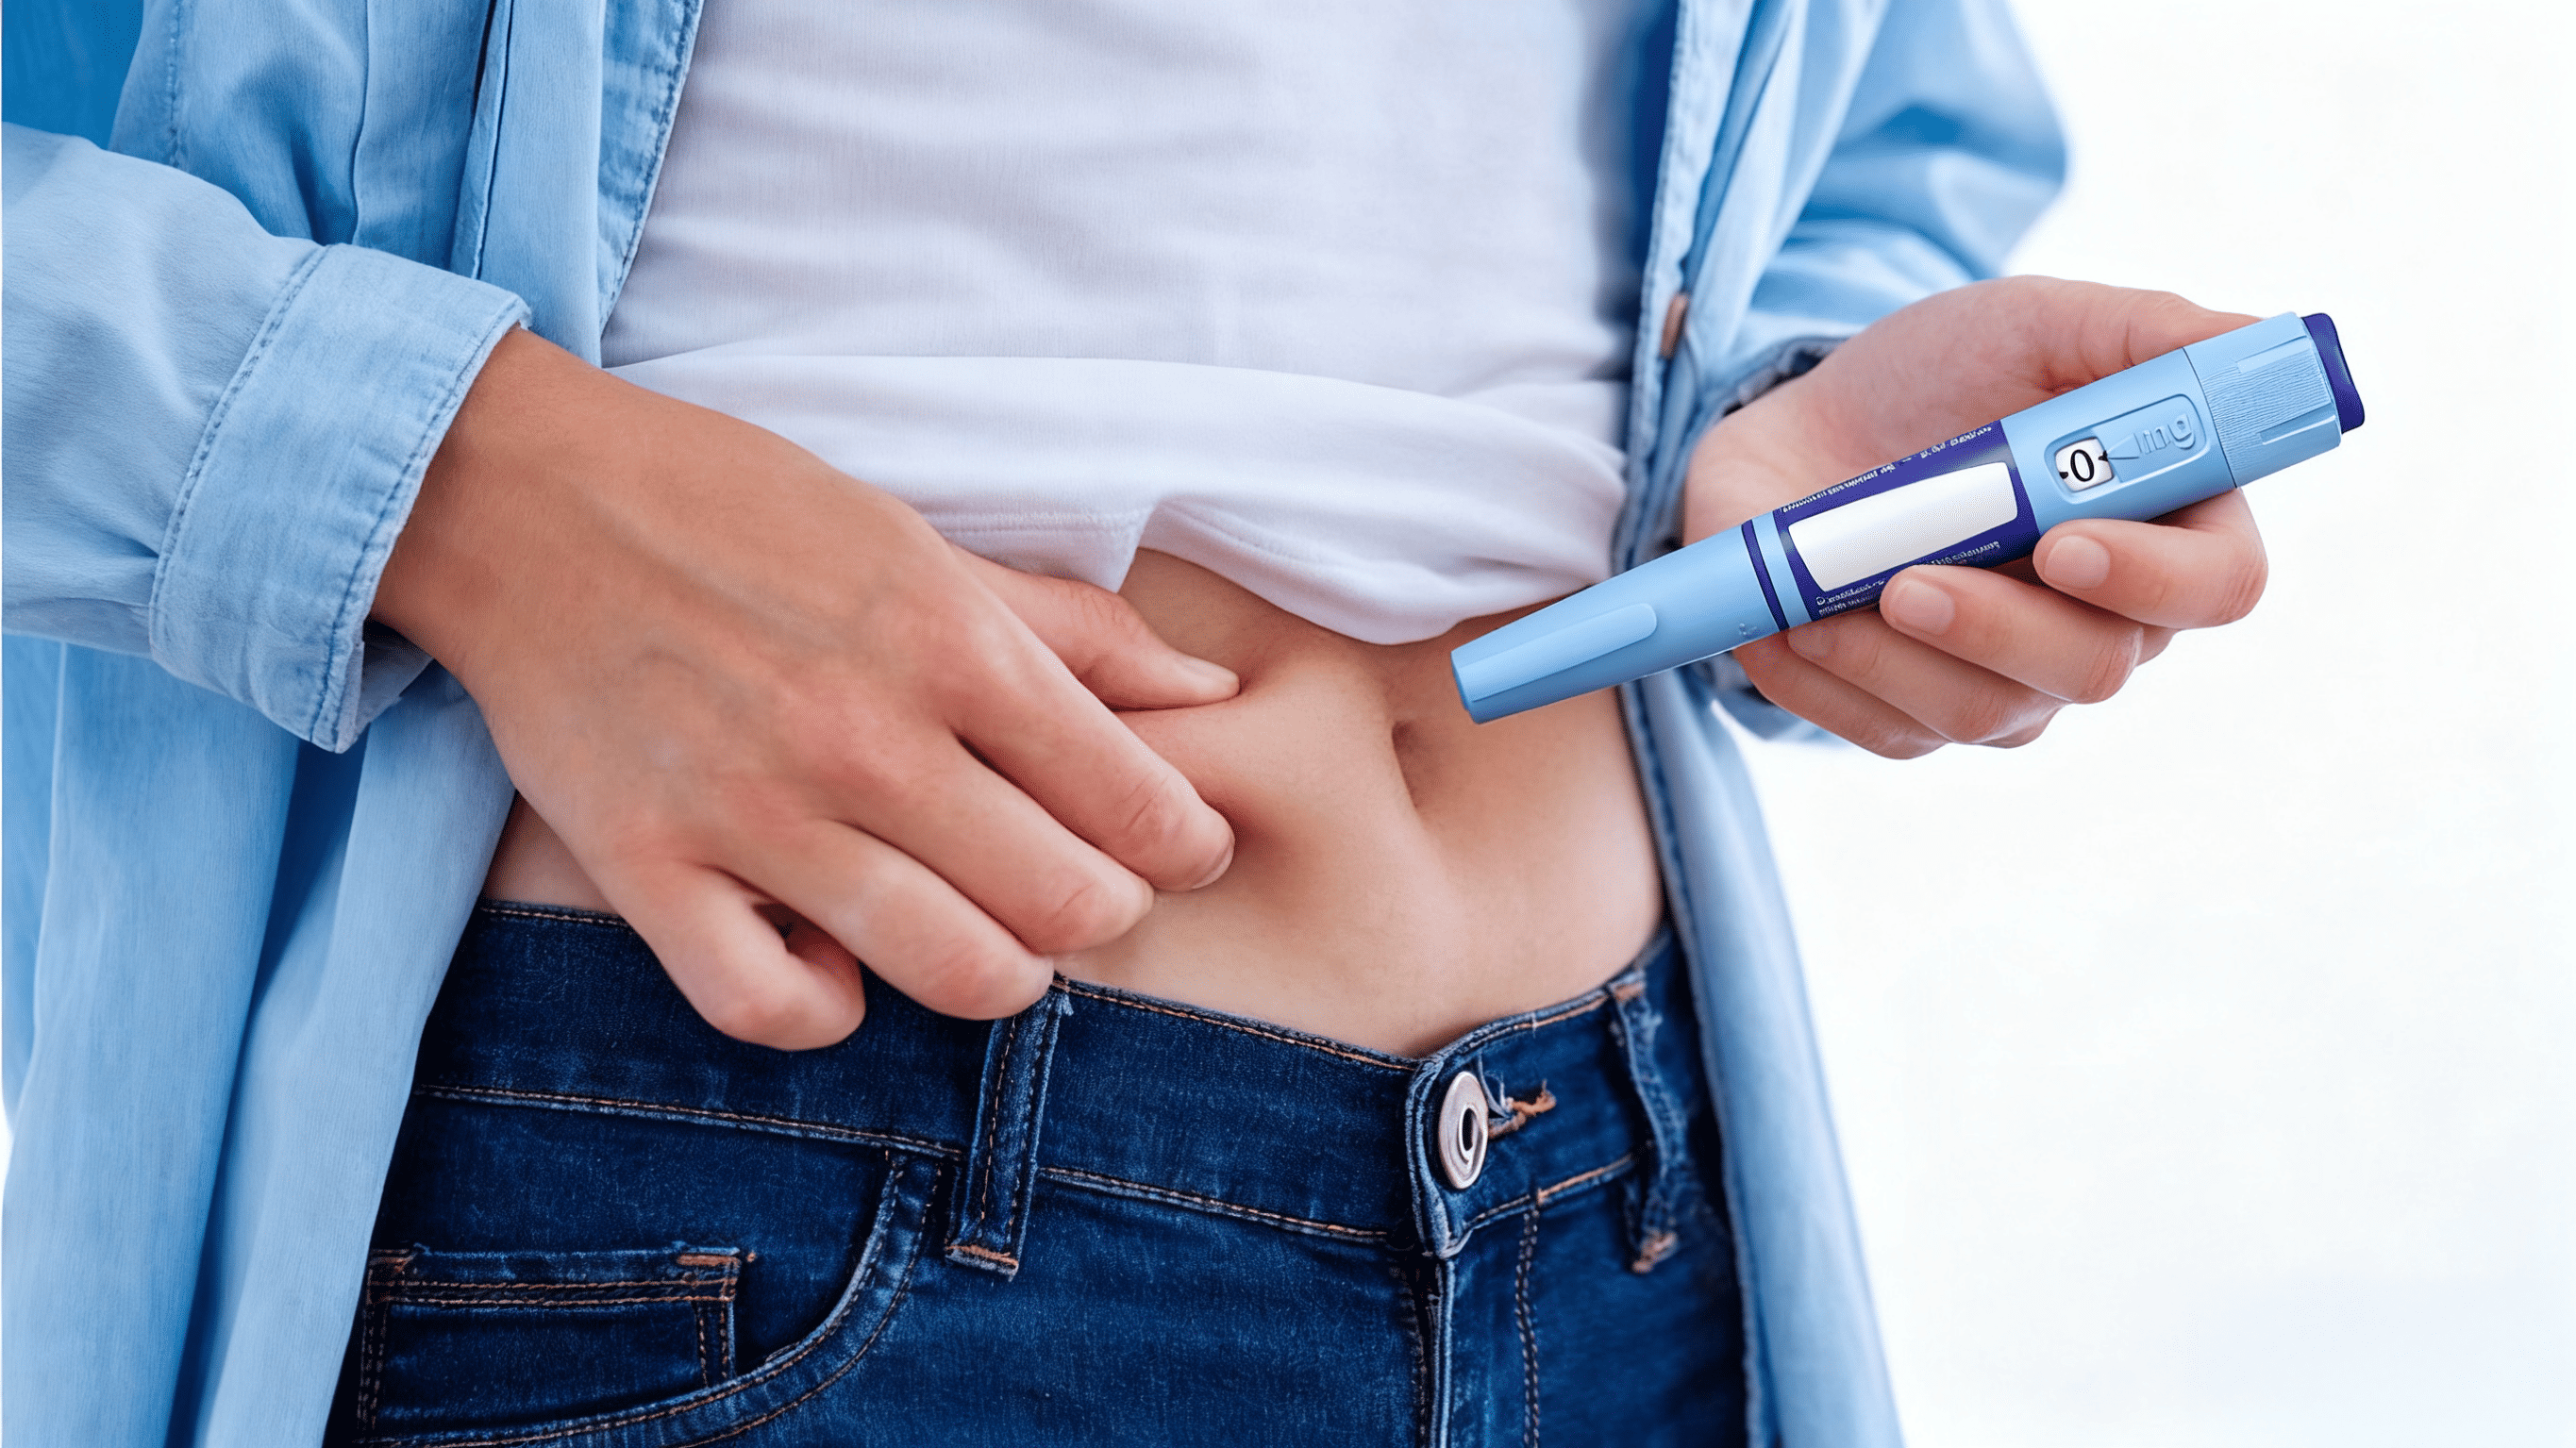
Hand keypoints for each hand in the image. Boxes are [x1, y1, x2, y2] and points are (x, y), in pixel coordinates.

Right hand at [376, 329, 1237, 1047]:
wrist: (524, 499)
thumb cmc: (739, 511)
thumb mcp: (923, 542)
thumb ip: (1072, 631)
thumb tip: (1209, 696)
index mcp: (952, 644)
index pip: (1138, 804)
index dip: (1186, 845)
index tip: (1175, 845)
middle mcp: (869, 739)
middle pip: (1068, 908)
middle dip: (1102, 911)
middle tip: (1074, 883)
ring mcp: (755, 815)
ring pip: (954, 972)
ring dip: (997, 970)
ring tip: (981, 929)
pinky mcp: (647, 871)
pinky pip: (774, 1010)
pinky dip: (825, 1009)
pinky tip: (835, 959)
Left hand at [1682, 277, 2270, 756]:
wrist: (1797, 434)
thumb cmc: (1933, 378)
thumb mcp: (2034, 324)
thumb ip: (2145, 333)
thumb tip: (2249, 340)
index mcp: (2163, 526)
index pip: (2220, 585)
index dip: (2155, 579)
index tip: (2063, 541)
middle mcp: (2102, 622)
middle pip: (2095, 669)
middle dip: (1998, 625)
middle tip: (1910, 579)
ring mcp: (2010, 683)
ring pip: (1986, 713)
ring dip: (1897, 653)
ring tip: (1831, 585)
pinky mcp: (1914, 717)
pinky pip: (1890, 730)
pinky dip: (1830, 676)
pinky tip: (1796, 619)